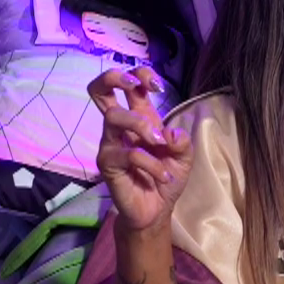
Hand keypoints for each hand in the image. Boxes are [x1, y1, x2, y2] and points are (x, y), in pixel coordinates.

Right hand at [88, 68, 193, 233]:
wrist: (157, 209)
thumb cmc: (166, 176)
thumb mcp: (184, 156)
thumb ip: (181, 140)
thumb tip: (169, 133)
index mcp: (139, 117)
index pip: (129, 84)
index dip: (140, 74)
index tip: (157, 86)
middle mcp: (120, 126)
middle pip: (99, 90)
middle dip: (114, 77)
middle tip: (135, 86)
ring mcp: (110, 143)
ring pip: (114, 116)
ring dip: (142, 125)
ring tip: (160, 144)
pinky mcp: (108, 164)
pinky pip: (129, 154)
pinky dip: (152, 164)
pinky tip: (164, 176)